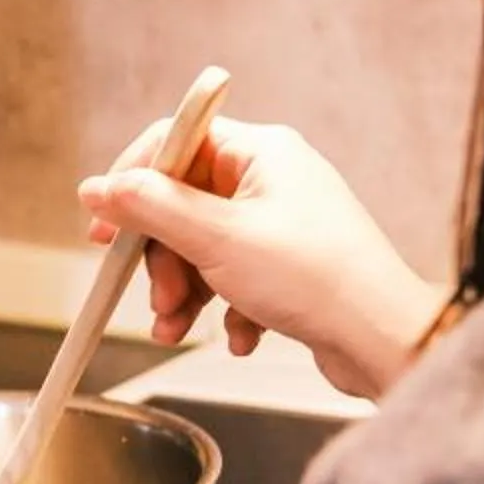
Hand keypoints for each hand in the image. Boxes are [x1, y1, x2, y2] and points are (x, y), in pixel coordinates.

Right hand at [77, 114, 450, 400]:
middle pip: (183, 203)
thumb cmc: (317, 280)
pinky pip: (235, 276)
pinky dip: (225, 308)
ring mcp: (283, 222)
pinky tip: (238, 335)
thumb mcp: (215, 239)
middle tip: (158, 297)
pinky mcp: (292, 264)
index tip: (103, 228)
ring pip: (203, 246)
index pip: (173, 143)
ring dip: (185, 290)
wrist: (386, 340)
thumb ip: (149, 208)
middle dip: (162, 258)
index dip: (131, 184)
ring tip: (178, 328)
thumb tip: (98, 188)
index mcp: (261, 151)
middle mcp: (273, 178)